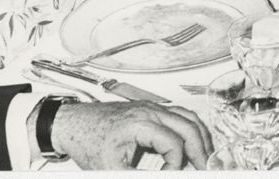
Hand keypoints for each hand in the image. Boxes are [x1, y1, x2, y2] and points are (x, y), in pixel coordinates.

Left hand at [51, 100, 211, 168]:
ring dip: (200, 136)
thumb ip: (139, 175)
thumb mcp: (110, 168)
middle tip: (206, 166)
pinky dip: (190, 128)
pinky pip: (179, 114)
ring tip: (205, 155)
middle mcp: (150, 110)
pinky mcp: (150, 109)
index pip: (173, 143)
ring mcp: (152, 107)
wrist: (72, 123)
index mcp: (140, 123)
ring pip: (188, 116)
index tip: (170, 173)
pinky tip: (192, 140)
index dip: (176, 163)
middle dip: (201, 149)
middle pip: (189, 126)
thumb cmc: (86, 141)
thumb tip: (164, 175)